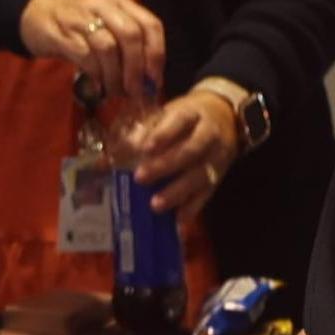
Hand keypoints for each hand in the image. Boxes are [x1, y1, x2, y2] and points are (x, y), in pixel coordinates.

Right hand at [18, 0, 165, 86]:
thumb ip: (127, 44)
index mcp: (120, 3)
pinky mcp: (60, 33)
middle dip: (136, 68)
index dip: (157, 54)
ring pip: (108, 47)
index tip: (154, 80)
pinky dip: (95, 75)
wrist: (33, 11)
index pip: (150, 24)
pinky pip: (85, 56)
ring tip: (114, 91)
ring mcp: (80, 17)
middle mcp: (102, 5)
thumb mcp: (106, 23)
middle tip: (135, 91)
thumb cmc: (77, 22)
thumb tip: (147, 79)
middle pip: (130, 35)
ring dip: (115, 75)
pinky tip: (97, 86)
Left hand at [129, 87, 244, 219]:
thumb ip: (140, 134)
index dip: (164, 135)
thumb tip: (111, 157)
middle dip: (165, 165)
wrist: (223, 117)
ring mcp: (216, 157)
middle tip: (140, 178)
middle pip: (191, 150)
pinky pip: (207, 194)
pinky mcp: (219, 177)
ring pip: (201, 175)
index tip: (146, 148)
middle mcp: (208, 135)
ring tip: (156, 205)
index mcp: (192, 114)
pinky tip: (178, 220)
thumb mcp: (165, 115)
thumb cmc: (183, 119)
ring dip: (178, 192)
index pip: (180, 121)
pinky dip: (192, 207)